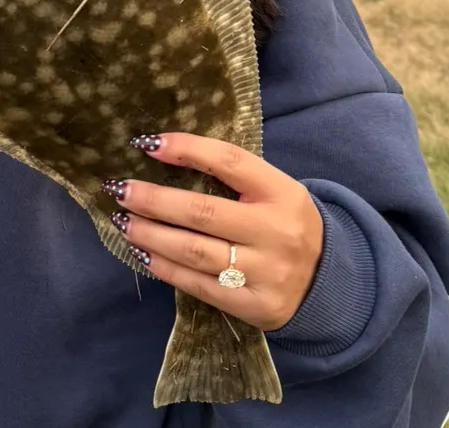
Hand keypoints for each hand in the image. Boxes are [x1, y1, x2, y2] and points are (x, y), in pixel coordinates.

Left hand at [108, 133, 323, 331]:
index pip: (229, 162)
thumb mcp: (274, 190)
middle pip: (202, 213)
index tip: (148, 143)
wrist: (328, 282)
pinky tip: (143, 253)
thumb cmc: (286, 223)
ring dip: (151, 235)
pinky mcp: (253, 306)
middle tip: (120, 190)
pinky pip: (199, 285)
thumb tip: (168, 153)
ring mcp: (265, 272)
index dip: (187, 149)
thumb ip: (233, 176)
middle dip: (154, 201)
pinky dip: (165, 268)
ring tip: (123, 222)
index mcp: (281, 192)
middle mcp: (274, 231)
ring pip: (194, 252)